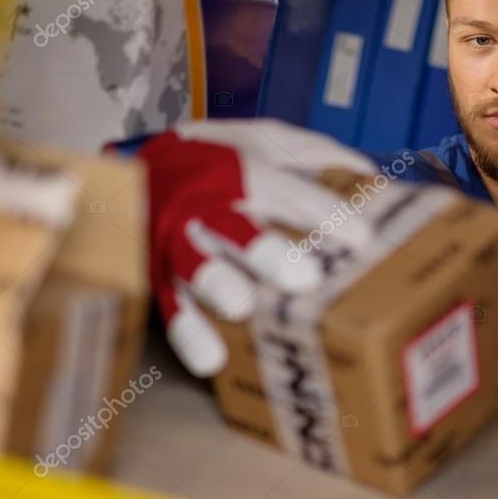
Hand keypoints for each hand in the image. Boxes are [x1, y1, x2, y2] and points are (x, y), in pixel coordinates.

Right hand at [128, 120, 378, 376]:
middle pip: (234, 227)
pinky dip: (188, 331)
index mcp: (241, 172)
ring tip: (242, 308)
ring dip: (218, 285)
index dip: (322, 212)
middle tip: (303, 278)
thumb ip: (313, 153)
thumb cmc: (213, 160)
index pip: (287, 192)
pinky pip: (170, 304)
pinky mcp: (158, 275)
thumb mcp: (258, 139)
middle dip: (264, 250)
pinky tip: (211, 359)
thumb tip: (369, 172)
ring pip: (195, 264)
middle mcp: (207, 207)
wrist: (129, 171)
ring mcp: (179, 243)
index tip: (360, 237)